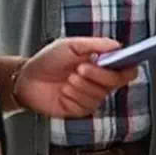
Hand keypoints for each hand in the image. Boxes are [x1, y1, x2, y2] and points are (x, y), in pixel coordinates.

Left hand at [15, 37, 138, 117]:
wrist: (27, 79)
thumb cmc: (48, 60)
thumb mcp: (71, 45)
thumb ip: (96, 44)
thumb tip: (117, 46)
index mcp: (102, 63)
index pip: (126, 67)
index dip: (127, 65)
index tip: (118, 61)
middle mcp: (100, 80)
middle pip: (117, 81)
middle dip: (98, 74)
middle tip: (80, 68)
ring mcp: (92, 96)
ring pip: (101, 93)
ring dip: (81, 85)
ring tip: (67, 79)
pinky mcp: (81, 109)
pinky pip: (88, 104)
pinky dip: (74, 96)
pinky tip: (64, 91)